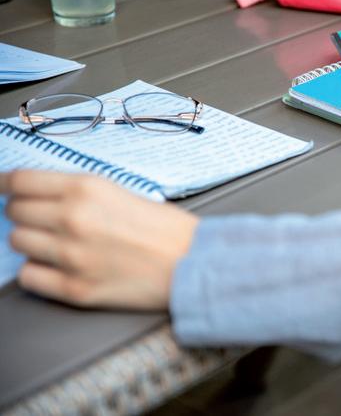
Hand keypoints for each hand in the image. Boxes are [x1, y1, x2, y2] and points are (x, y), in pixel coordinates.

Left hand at [0, 170, 198, 309]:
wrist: (191, 261)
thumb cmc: (163, 227)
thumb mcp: (119, 192)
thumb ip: (75, 192)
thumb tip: (38, 196)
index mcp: (86, 189)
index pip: (20, 181)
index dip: (6, 184)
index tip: (2, 188)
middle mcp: (73, 219)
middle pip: (15, 212)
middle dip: (25, 213)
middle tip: (44, 218)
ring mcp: (71, 256)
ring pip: (17, 243)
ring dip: (33, 241)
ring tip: (59, 243)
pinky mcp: (75, 289)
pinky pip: (28, 276)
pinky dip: (39, 270)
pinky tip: (59, 266)